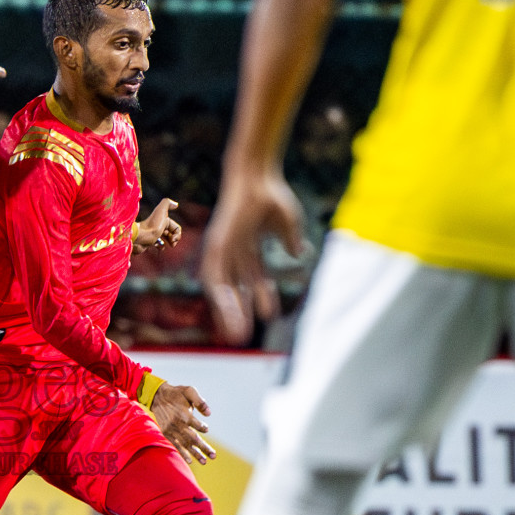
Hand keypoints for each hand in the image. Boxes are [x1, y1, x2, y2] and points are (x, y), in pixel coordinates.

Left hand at [134, 198, 181, 253]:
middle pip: (172, 233)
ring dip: (170, 242)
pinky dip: (161, 247)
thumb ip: (167, 203)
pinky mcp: (149, 242)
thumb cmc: (152, 225)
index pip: (176, 228)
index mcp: (163, 219)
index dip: (177, 234)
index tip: (173, 239)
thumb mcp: (161, 210)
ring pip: (166, 239)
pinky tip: (159, 247)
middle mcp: (158, 225)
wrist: (140, 237)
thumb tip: (176, 204)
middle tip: (172, 243)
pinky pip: (158, 245)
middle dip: (175, 239)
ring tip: (169, 246)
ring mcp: (153, 234)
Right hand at [149, 382, 215, 464]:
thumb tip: (209, 414)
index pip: (197, 425)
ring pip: (185, 444)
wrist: (157, 396)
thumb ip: (200, 401)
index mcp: (184, 414)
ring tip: (204, 461)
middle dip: (204, 448)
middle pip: (193, 439)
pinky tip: (190, 460)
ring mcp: (171, 430)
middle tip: (213, 456)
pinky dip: (183, 453)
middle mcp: (177, 424)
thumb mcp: (189, 391)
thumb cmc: (177, 393)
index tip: (206, 428)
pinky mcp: (166, 433)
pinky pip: (176, 445)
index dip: (203, 428)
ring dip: (195, 454)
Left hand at [200, 168, 304, 345]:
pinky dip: (221, 294)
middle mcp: (233, 251)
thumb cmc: (272, 195)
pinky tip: (227, 311)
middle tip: (243, 337)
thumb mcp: (287, 224)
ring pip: (223, 287)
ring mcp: (223, 249)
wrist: (257, 177)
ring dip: (229, 311)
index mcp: (249, 247)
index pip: (254, 279)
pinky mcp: (216, 245)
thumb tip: (299, 254)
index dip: (262, 297)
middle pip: (235, 288)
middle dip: (240, 312)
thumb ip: (290, 240)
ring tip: (237, 334)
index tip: (271, 315)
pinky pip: (215, 275)